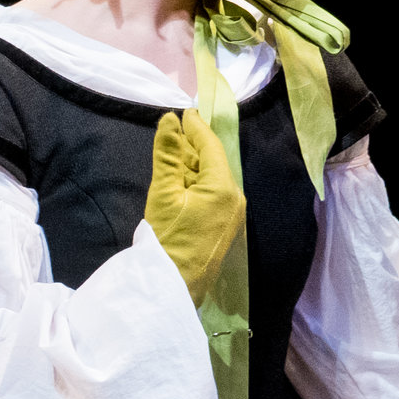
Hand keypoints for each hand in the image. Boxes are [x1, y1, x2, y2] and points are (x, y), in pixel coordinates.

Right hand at [145, 110, 245, 303]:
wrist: (172, 286)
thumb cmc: (167, 238)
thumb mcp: (163, 192)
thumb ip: (168, 154)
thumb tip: (170, 120)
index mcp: (224, 187)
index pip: (211, 147)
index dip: (197, 128)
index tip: (184, 111)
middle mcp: (235, 198)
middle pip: (214, 162)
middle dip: (194, 145)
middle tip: (176, 127)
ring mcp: (231, 214)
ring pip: (212, 178)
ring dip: (193, 163)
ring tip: (174, 148)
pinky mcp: (223, 226)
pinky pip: (212, 194)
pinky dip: (196, 182)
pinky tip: (180, 177)